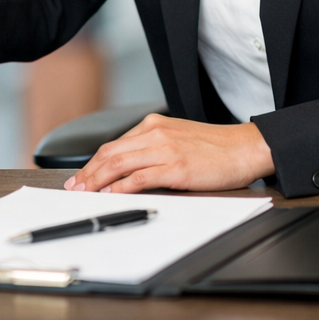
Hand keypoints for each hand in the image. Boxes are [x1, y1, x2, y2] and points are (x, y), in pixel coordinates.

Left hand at [63, 114, 274, 193]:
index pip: (114, 144)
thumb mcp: (177, 137)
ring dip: (98, 179)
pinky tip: (111, 194)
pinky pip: (140, 177)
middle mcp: (154, 133)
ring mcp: (164, 149)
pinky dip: (121, 186)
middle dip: (89, 171)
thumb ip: (153, 147)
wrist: (244, 147)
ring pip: (119, 163)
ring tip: (85, 192)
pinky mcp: (176, 167)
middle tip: (74, 186)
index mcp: (153, 125)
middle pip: (110, 153)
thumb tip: (128, 168)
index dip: (93, 162)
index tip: (82, 175)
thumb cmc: (214, 147)